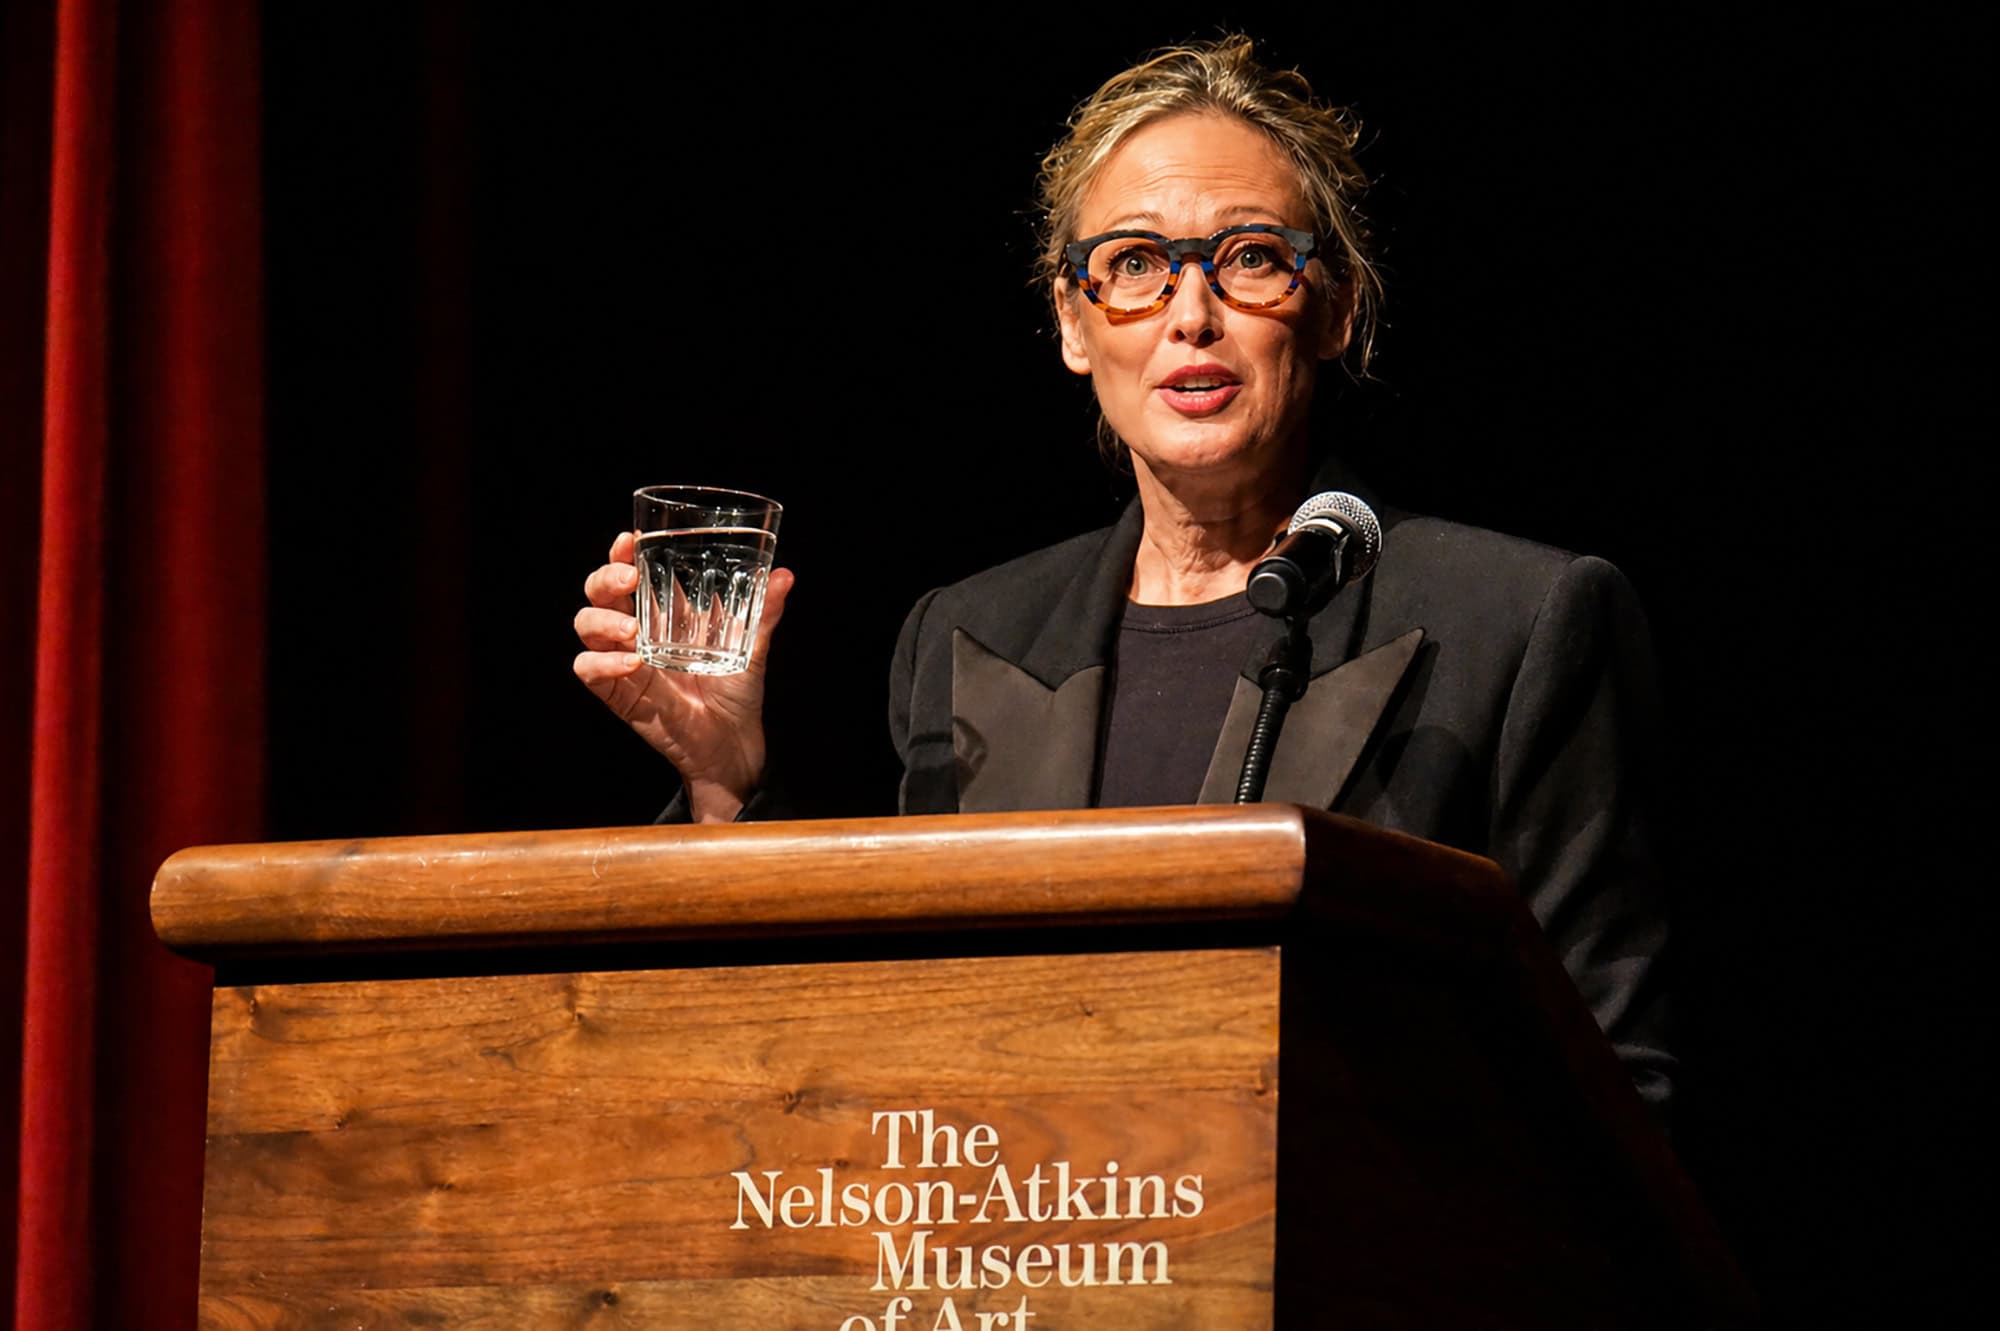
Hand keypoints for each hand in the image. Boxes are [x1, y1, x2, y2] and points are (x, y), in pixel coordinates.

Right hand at [572, 530, 794, 822]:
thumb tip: (784, 577)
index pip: (630, 573)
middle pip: (599, 593)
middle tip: (628, 579)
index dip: (622, 554)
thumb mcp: (752, 648)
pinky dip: (602, 663)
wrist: (733, 743)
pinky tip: (630, 664)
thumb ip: (764, 613)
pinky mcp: (618, 692)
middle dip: (605, 578)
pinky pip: (589, 671)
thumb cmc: (736, 693)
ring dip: (601, 621)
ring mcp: (624, 660)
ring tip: (631, 631)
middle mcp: (638, 632)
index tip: (630, 541)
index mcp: (664, 614)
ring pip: (586, 626)